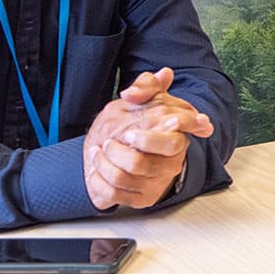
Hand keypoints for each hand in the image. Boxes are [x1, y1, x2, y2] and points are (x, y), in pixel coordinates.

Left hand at [83, 67, 213, 209]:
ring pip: (122, 177)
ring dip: (104, 162)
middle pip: (140, 163)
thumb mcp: (144, 99)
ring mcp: (156, 183)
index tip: (130, 134)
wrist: (130, 153)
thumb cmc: (139, 125)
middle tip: (110, 140)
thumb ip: (150, 84)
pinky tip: (97, 166)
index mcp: (177, 140)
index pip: (172, 143)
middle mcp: (171, 164)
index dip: (149, 140)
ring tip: (99, 150)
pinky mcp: (141, 198)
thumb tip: (163, 74)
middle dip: (117, 151)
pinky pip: (112, 193)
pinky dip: (98, 178)